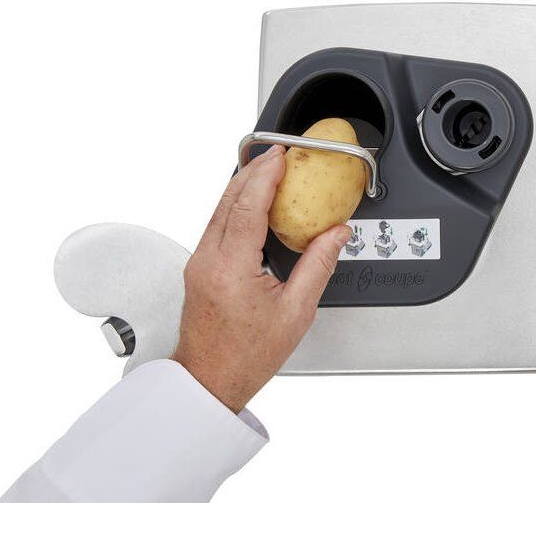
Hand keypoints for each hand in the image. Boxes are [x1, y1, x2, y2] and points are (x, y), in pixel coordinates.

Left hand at [171, 145, 350, 411]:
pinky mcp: (198, 267)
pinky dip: (236, 205)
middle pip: (228, 200)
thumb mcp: (296, 313)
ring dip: (244, 186)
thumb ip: (318, 266)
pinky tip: (253, 203)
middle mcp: (208, 261)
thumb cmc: (247, 356)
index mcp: (231, 270)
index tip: (281, 156)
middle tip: (278, 154)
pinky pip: (217, 224)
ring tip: (269, 171)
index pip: (246, 207)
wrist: (210, 380)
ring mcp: (198, 262)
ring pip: (219, 210)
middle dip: (254, 171)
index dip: (265, 177)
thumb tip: (336, 234)